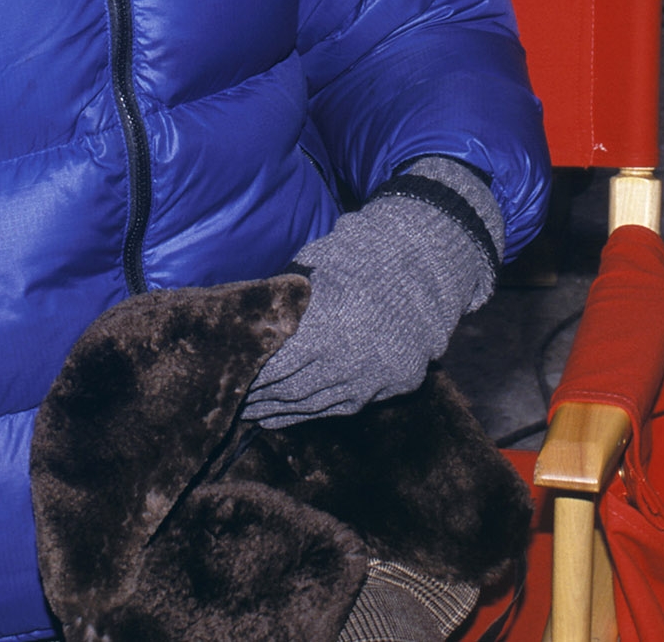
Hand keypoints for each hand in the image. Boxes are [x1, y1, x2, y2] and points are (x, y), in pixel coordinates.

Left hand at [244, 156, 503, 427]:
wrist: (435, 257)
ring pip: (316, 405)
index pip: (276, 365)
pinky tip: (292, 412)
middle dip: (260, 396)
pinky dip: (314, 411)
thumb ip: (286, 301)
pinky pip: (345, 406)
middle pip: (292, 390)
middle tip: (234, 397)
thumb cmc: (367, 251)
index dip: (250, 375)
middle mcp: (353, 360)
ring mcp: (378, 378)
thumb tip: (248, 325)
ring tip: (254, 410)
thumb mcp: (318, 265)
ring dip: (282, 409)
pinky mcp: (395, 385)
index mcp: (330, 327)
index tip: (228, 376)